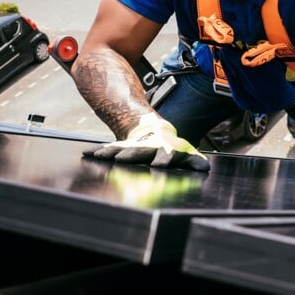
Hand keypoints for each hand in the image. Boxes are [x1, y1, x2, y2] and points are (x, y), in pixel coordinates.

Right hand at [82, 114, 210, 171]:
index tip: (162, 163)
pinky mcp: (119, 148)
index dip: (164, 158)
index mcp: (163, 149)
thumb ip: (192, 159)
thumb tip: (205, 167)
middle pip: (139, 151)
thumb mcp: (181, 150)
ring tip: (101, 156)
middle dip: (132, 155)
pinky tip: (89, 153)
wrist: (150, 128)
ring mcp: (131, 147)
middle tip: (123, 160)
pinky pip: (108, 150)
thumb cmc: (167, 145)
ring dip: (112, 153)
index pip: (165, 154)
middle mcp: (147, 148)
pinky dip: (99, 152)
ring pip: (121, 150)